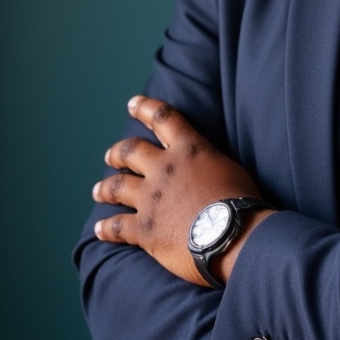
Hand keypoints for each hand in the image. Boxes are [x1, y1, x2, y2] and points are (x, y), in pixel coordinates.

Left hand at [92, 95, 272, 286]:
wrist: (233, 235)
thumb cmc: (241, 201)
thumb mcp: (229, 167)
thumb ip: (208, 161)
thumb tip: (203, 166)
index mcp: (189, 149)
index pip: (164, 118)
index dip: (145, 108)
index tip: (132, 104)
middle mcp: (164, 169)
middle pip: (130, 151)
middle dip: (117, 152)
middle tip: (111, 156)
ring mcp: (150, 199)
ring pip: (116, 186)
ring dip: (105, 187)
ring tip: (98, 190)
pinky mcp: (144, 229)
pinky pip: (117, 227)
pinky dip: (106, 228)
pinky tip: (100, 229)